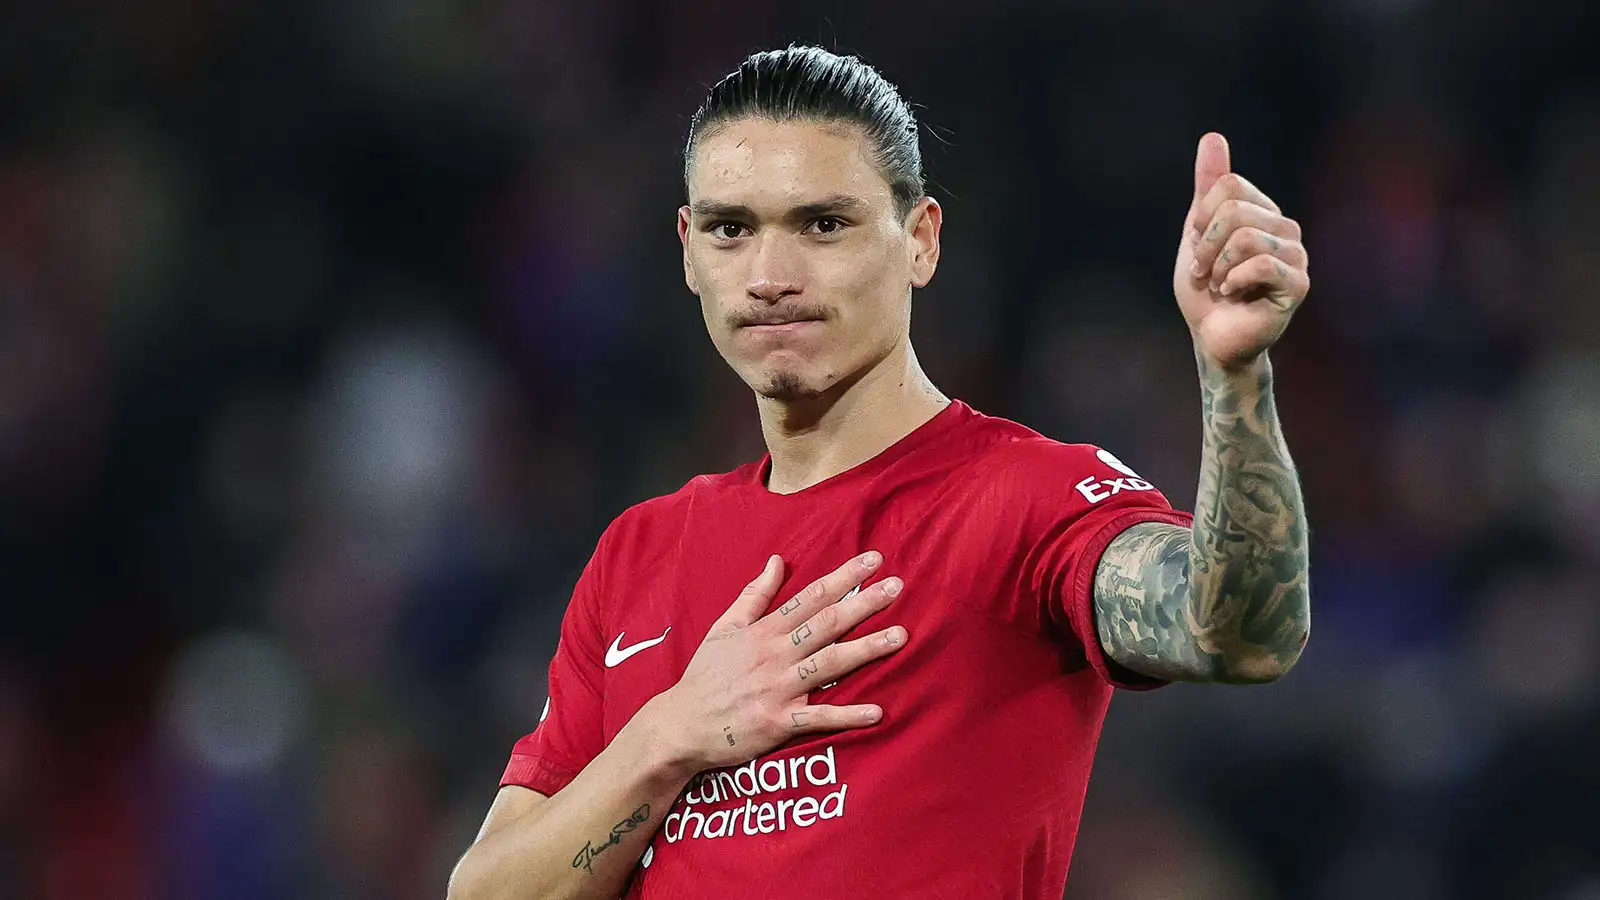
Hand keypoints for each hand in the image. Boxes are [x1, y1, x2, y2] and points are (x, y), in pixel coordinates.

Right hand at [651, 552, 905, 772]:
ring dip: (866, 650)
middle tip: (898, 587)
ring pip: (829, 663)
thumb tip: (777, 560)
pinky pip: (818, 718)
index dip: (844, 577)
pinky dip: (847, 715)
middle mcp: (775, 654)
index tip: (874, 560)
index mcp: (765, 630)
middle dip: (864, 603)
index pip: (811, 597)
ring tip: (900, 637)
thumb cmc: (705, 675)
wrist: (681, 725)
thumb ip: (754, 594)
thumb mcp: (724, 627)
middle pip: (827, 624)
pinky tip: (877, 712)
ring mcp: (778, 688)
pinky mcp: (778, 722)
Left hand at [1172, 133, 1309, 370]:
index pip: (1229, 185)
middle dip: (1205, 246)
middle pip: (1234, 211)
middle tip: (1205, 273)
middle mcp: (1286, 229)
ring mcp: (1297, 256)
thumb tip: (1212, 136)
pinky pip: (1260, 265)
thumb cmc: (1206, 290)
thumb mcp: (1198, 233)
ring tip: (1220, 286)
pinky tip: (1234, 295)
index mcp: (1264, 212)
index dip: (1201, 219)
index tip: (1197, 248)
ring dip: (1217, 268)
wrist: (1213, 337)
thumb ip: (1208, 187)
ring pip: (1245, 238)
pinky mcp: (1299, 284)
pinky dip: (1233, 281)